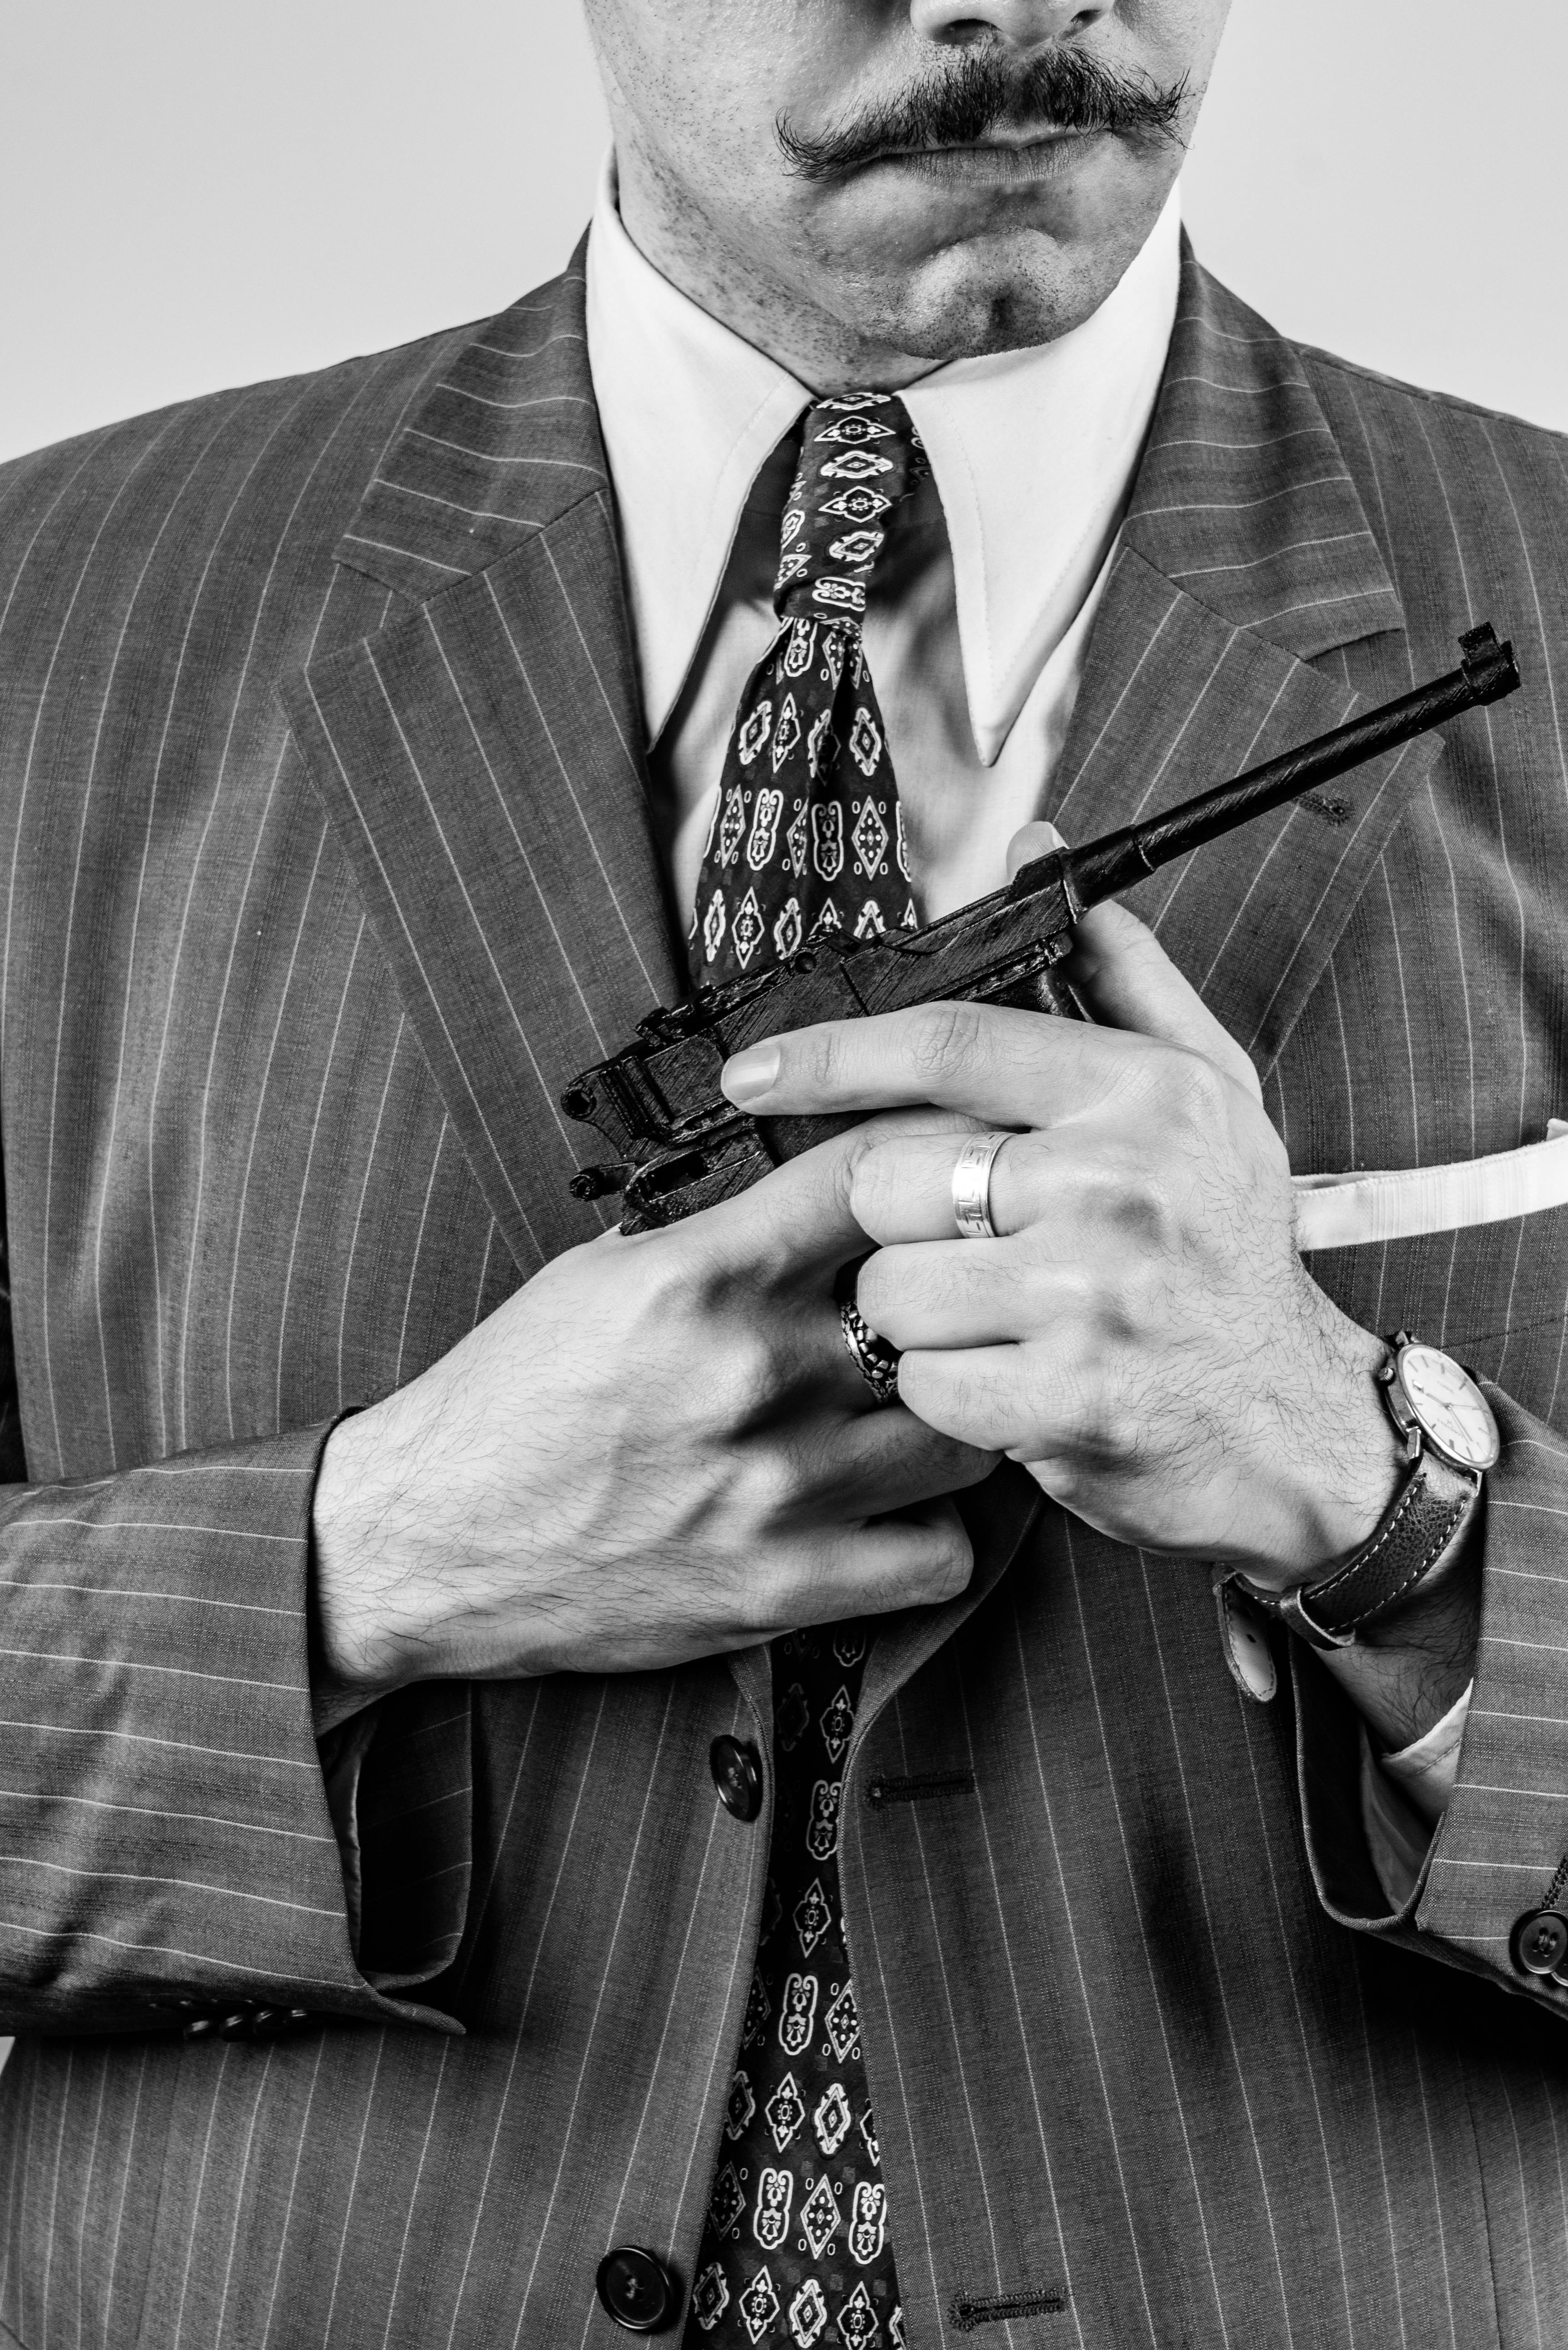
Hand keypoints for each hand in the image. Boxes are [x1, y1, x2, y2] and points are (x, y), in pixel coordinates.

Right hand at [311, 1118, 995, 1706]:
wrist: (425, 1542)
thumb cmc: (509, 1401)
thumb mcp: (594, 1275)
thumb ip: (711, 1237)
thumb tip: (810, 1197)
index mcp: (701, 1277)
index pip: (871, 1178)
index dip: (931, 1163)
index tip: (954, 1174)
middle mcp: (752, 1373)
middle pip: (941, 1308)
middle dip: (955, 1304)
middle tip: (957, 1311)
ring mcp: (777, 1487)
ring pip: (961, 1434)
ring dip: (952, 1421)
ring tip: (919, 1417)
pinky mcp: (785, 1587)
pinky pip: (942, 1557)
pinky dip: (933, 1536)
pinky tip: (897, 1516)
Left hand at [719, 852, 1406, 1586]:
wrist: (1296, 1422)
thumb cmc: (1228, 1251)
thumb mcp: (1208, 1095)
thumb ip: (1120, 973)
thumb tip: (1036, 848)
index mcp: (1145, 1094)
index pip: (948, 1045)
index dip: (833, 1055)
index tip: (754, 1073)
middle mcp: (1121, 1183)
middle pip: (892, 1177)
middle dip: (897, 1220)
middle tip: (961, 1245)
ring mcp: (1096, 1294)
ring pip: (892, 1287)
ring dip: (916, 1314)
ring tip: (994, 1318)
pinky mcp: (1071, 1399)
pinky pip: (926, 1382)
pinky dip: (947, 1392)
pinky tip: (1009, 1380)